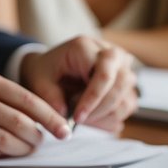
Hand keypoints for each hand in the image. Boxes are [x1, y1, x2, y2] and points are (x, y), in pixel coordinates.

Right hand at [0, 62, 68, 159]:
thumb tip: (32, 112)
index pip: (25, 97)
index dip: (50, 116)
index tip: (63, 128)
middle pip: (19, 122)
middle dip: (39, 137)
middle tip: (44, 144)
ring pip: (4, 141)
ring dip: (21, 150)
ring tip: (26, 151)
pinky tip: (2, 156)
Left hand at [19, 37, 138, 132]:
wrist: (53, 66)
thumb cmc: (47, 72)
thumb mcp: (40, 82)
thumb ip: (51, 98)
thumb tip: (67, 116)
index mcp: (86, 47)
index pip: (104, 75)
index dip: (93, 99)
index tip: (77, 118)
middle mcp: (110, 52)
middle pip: (121, 84)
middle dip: (100, 109)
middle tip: (80, 120)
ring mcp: (122, 66)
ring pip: (126, 98)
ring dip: (105, 115)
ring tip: (82, 115)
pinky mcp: (126, 81)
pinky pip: (128, 105)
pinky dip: (111, 117)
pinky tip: (92, 117)